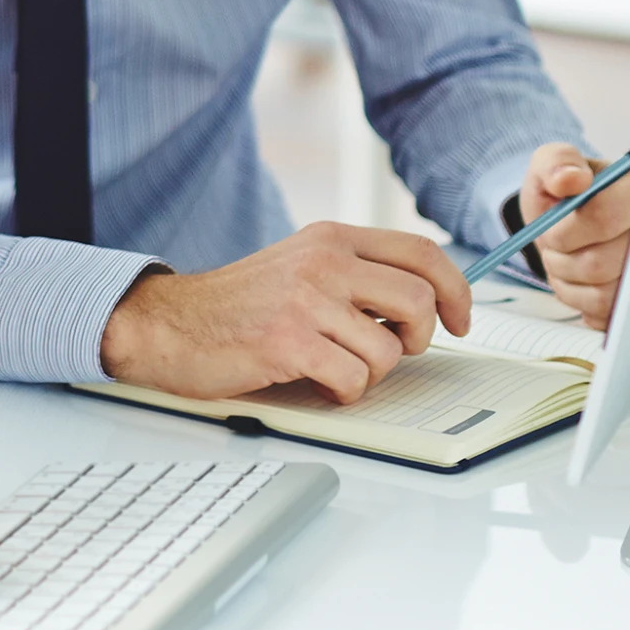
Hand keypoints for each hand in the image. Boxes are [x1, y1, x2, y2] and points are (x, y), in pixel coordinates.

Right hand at [95, 222, 468, 403]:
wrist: (169, 324)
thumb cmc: (238, 306)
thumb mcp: (300, 266)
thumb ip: (355, 274)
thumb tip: (424, 305)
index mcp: (331, 238)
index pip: (421, 252)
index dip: (455, 290)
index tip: (459, 320)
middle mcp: (323, 261)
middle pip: (418, 301)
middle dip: (419, 340)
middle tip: (393, 351)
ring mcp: (306, 300)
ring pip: (387, 352)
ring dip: (369, 374)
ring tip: (334, 367)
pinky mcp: (288, 342)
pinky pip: (353, 380)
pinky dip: (341, 391)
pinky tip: (313, 380)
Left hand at [510, 143, 629, 326]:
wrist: (578, 222)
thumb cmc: (569, 193)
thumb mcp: (556, 164)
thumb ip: (557, 162)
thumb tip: (571, 179)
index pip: (604, 216)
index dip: (565, 231)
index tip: (550, 231)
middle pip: (601, 263)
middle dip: (562, 260)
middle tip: (553, 248)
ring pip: (604, 295)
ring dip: (568, 283)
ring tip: (565, 262)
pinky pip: (609, 316)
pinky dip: (582, 302)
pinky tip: (582, 281)